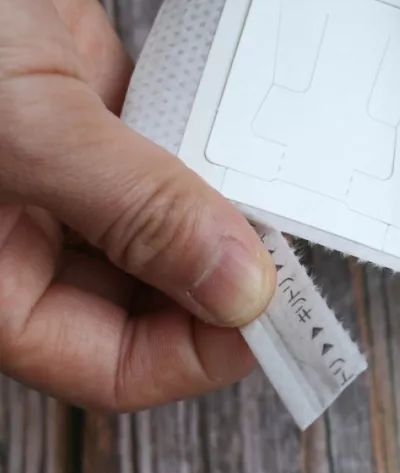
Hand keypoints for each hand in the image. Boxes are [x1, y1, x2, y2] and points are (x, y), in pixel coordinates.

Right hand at [0, 0, 274, 410]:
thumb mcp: (23, 126)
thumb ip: (136, 212)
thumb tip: (241, 293)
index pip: (111, 365)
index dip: (199, 354)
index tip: (277, 317)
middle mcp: (25, 240)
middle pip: (151, 306)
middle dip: (224, 286)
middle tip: (299, 251)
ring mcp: (63, 175)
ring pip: (169, 231)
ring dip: (230, 219)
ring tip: (292, 200)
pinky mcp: (88, 107)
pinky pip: (171, 152)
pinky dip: (216, 151)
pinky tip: (259, 142)